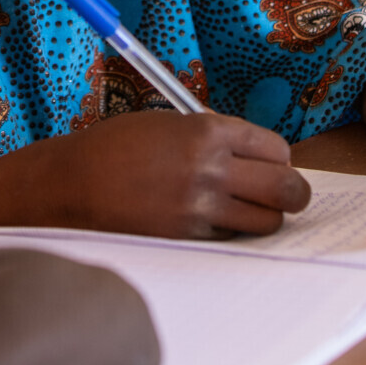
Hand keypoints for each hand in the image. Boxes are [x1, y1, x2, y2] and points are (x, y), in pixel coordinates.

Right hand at [51, 110, 310, 238]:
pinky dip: (232, 233)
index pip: (276, 148)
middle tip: (284, 195)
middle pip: (285, 187)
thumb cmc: (115, 148)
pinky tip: (213, 222)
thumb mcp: (167, 124)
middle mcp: (210, 167)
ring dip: (264, 217)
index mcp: (207, 131)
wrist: (73, 182)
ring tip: (247, 211)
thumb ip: (211, 137)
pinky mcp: (188, 237)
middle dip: (292, 193)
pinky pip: (233, 239)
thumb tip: (253, 159)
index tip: (273, 165)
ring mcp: (200, 205)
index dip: (280, 159)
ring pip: (267, 220)